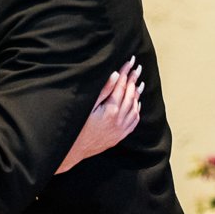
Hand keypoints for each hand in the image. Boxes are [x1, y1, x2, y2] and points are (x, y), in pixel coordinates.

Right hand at [55, 57, 141, 173]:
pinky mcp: (120, 136)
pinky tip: (137, 103)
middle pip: (130, 95)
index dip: (125, 73)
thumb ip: (103, 91)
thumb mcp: (87, 106)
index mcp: (111, 110)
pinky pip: (133, 121)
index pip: (121, 86)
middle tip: (137, 68)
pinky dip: (137, 110)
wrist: (75, 150)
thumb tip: (115, 75)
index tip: (130, 62)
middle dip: (133, 80)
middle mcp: (119, 120)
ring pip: (134, 108)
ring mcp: (121, 129)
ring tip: (139, 82)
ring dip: (137, 94)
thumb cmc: (77, 127)